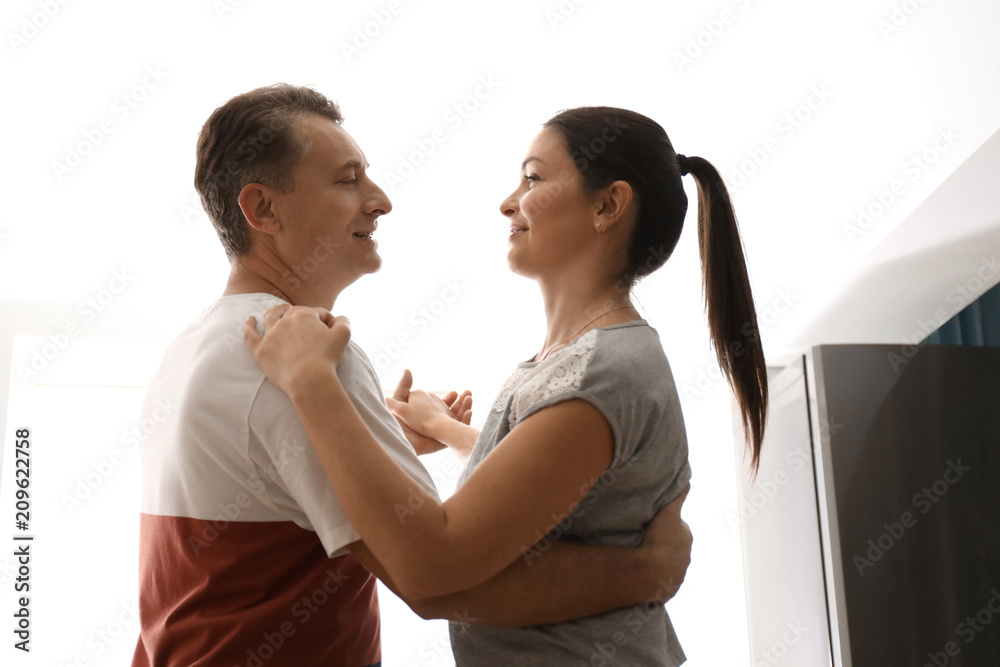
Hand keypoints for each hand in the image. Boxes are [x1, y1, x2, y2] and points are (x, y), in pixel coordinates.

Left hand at [242, 304, 350, 396]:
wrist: (308, 380)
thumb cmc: (327, 358)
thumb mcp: (344, 335)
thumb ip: (343, 321)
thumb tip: (338, 318)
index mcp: (305, 315)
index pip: (318, 312)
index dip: (327, 320)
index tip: (332, 331)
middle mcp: (285, 321)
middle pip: (295, 313)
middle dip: (305, 316)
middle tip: (312, 327)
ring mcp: (271, 335)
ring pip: (270, 317)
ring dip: (276, 311)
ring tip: (279, 309)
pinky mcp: (261, 350)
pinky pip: (251, 334)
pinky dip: (249, 325)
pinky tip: (250, 320)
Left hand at [387, 369, 472, 453]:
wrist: (400, 439)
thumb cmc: (396, 420)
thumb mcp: (400, 400)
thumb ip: (404, 386)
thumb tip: (408, 370)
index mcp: (428, 411)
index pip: (443, 403)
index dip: (451, 397)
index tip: (455, 392)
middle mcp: (436, 419)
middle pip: (454, 409)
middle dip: (462, 401)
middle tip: (468, 393)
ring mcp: (441, 429)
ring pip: (458, 417)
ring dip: (465, 406)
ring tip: (469, 398)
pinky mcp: (444, 438)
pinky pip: (458, 429)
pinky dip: (465, 420)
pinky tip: (469, 412)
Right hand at [639, 483, 691, 601]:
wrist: (653, 572)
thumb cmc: (661, 541)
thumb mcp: (668, 513)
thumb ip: (677, 497)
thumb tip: (686, 481)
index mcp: (686, 537)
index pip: (677, 527)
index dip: (665, 524)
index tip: (653, 524)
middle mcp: (686, 556)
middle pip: (674, 545)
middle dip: (664, 542)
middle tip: (646, 539)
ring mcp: (678, 573)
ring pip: (669, 562)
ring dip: (659, 559)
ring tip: (643, 556)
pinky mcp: (668, 587)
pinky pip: (662, 578)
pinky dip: (656, 575)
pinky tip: (645, 571)